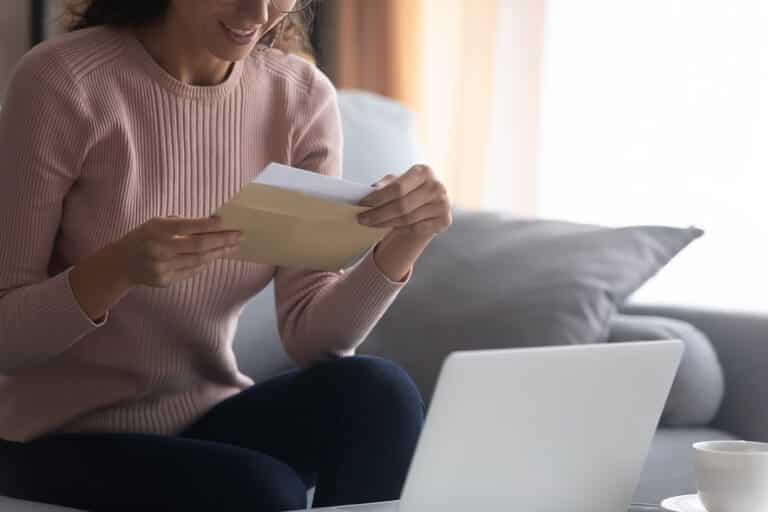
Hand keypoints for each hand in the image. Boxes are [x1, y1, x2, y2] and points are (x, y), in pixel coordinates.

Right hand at [109, 215, 242, 287]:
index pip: (186, 226)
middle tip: (239, 235)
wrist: (121, 264)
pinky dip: (205, 262)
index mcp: (156, 230)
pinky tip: (217, 256)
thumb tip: (211, 222)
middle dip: (222, 240)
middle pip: (198, 245)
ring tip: (233, 246)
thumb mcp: (156, 224)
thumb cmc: (144, 238)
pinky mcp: (165, 280)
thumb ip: (180, 223)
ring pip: (198, 260)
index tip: (224, 221)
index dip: (207, 224)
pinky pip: (191, 270)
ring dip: (219, 253)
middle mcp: (159, 249)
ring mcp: (162, 267)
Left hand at [357, 164, 451, 239]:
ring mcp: (443, 204)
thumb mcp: (396, 182)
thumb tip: (368, 194)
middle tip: (361, 219)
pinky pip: (415, 228)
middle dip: (378, 214)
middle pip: (401, 205)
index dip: (378, 198)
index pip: (397, 187)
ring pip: (407, 219)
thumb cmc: (409, 190)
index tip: (361, 204)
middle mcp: (437, 187)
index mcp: (424, 171)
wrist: (429, 203)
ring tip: (370, 223)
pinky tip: (389, 227)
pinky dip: (400, 229)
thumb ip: (384, 186)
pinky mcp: (444, 220)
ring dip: (385, 223)